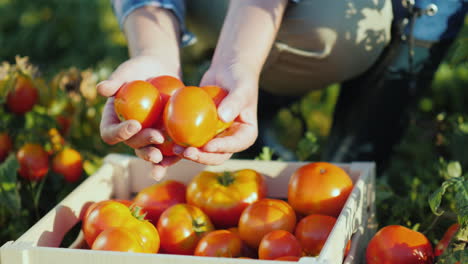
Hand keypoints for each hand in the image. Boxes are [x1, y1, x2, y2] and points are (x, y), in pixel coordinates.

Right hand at [98, 55, 181, 179]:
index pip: (110, 134)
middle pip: (132, 145)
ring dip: (155, 157)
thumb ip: (115, 81)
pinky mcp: (163, 137)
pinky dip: (172, 156)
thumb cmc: (138, 69)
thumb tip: (101, 89)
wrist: (159, 71)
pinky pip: (167, 150)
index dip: (120, 133)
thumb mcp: (127, 72)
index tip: (135, 124)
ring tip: (163, 157)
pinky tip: (181, 156)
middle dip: (144, 144)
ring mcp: (146, 136)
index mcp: (113, 121)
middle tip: (157, 137)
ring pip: (148, 152)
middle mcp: (128, 133)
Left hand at [174, 63, 258, 164]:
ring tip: (175, 150)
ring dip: (189, 154)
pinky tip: (167, 143)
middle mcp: (231, 139)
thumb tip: (223, 118)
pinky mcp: (202, 131)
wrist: (227, 69)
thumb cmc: (239, 76)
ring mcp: (216, 136)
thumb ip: (234, 102)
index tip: (207, 146)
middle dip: (202, 156)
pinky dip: (181, 143)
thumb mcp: (240, 87)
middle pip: (217, 154)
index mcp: (246, 134)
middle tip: (187, 152)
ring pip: (202, 151)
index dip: (221, 148)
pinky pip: (192, 139)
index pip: (235, 145)